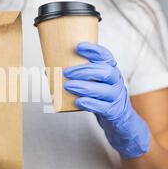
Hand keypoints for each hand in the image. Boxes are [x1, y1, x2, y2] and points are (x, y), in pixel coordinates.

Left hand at [63, 42, 150, 158]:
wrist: (120, 121)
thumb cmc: (101, 98)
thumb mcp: (94, 84)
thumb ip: (78, 77)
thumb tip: (47, 72)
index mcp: (111, 70)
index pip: (106, 56)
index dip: (93, 50)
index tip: (78, 47)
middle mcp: (116, 81)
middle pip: (104, 71)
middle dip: (84, 70)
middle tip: (67, 73)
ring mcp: (116, 97)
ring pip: (104, 89)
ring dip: (85, 86)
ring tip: (68, 86)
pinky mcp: (114, 112)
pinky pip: (103, 107)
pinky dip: (90, 104)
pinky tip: (78, 101)